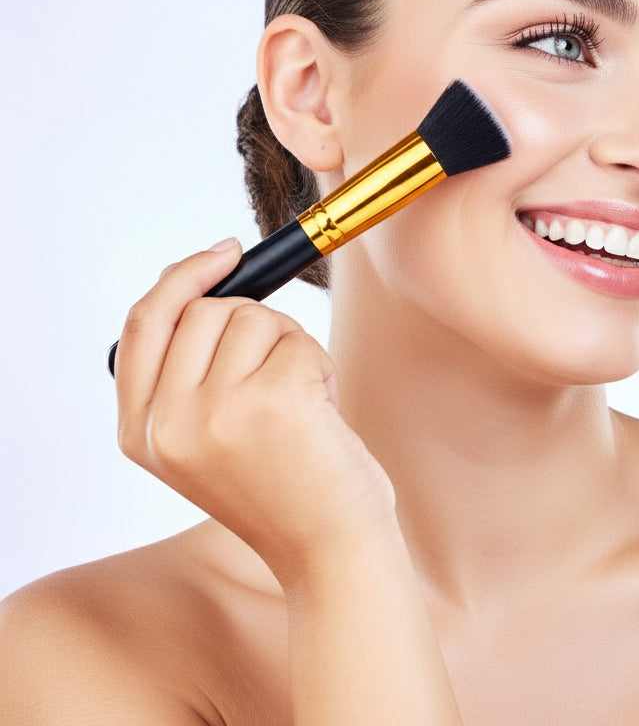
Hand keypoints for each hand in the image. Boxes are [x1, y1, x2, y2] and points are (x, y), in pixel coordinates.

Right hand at [113, 239, 396, 584]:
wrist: (330, 548)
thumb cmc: (283, 486)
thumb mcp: (209, 438)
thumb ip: (191, 372)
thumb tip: (209, 279)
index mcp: (143, 433)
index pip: (143, 325)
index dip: (181, 278)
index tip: (223, 253)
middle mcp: (168, 424)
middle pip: (205, 310)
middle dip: (256, 326)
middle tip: (282, 376)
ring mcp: (216, 412)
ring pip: (256, 318)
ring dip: (292, 348)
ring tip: (302, 408)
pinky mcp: (272, 400)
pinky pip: (298, 340)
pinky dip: (319, 366)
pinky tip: (322, 414)